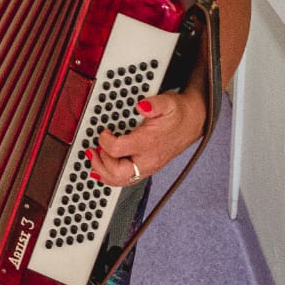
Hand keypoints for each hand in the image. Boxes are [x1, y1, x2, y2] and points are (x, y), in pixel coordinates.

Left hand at [85, 86, 210, 187]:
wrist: (192, 123)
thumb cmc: (177, 114)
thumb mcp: (168, 102)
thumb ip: (155, 104)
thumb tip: (142, 105)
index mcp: (149, 143)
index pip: (119, 150)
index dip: (105, 141)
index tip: (104, 131)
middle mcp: (148, 159)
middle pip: (118, 174)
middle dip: (100, 163)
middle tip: (92, 149)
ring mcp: (147, 166)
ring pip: (120, 181)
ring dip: (102, 171)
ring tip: (93, 158)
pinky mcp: (145, 168)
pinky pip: (125, 180)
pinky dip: (109, 176)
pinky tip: (100, 170)